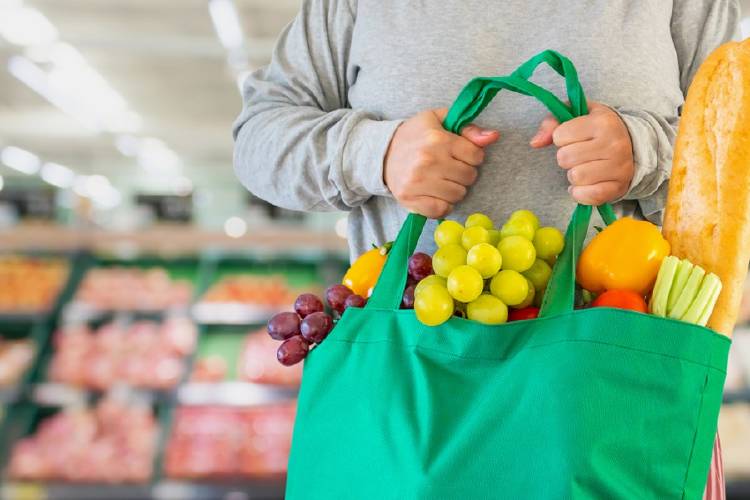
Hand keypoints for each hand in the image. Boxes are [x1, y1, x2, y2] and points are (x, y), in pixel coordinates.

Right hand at [384, 109, 499, 217]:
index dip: (472, 156)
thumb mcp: (439, 121)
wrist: (381, 154)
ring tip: (442, 181)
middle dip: (464, 173)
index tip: (459, 154)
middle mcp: (428, 161)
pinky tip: (436, 195)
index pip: (476, 155)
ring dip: (455, 190)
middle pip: (469, 177)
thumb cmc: (414, 136)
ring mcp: (418, 182)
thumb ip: (468, 128)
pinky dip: (443, 205)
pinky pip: (441, 210)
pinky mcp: (410, 199)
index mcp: (437, 139)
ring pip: (458, 194)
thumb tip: (492, 136)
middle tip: (450, 168)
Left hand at [530, 102, 634, 205]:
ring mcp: (619, 167)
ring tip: (584, 167)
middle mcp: (614, 144)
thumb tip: (535, 142)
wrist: (633, 145)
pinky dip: (579, 192)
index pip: (560, 135)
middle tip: (578, 154)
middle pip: (565, 158)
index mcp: (603, 122)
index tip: (573, 137)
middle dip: (565, 157)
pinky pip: (586, 196)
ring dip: (573, 174)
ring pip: (575, 177)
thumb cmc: (599, 129)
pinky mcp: (618, 188)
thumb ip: (552, 123)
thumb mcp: (578, 116)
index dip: (561, 137)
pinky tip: (585, 184)